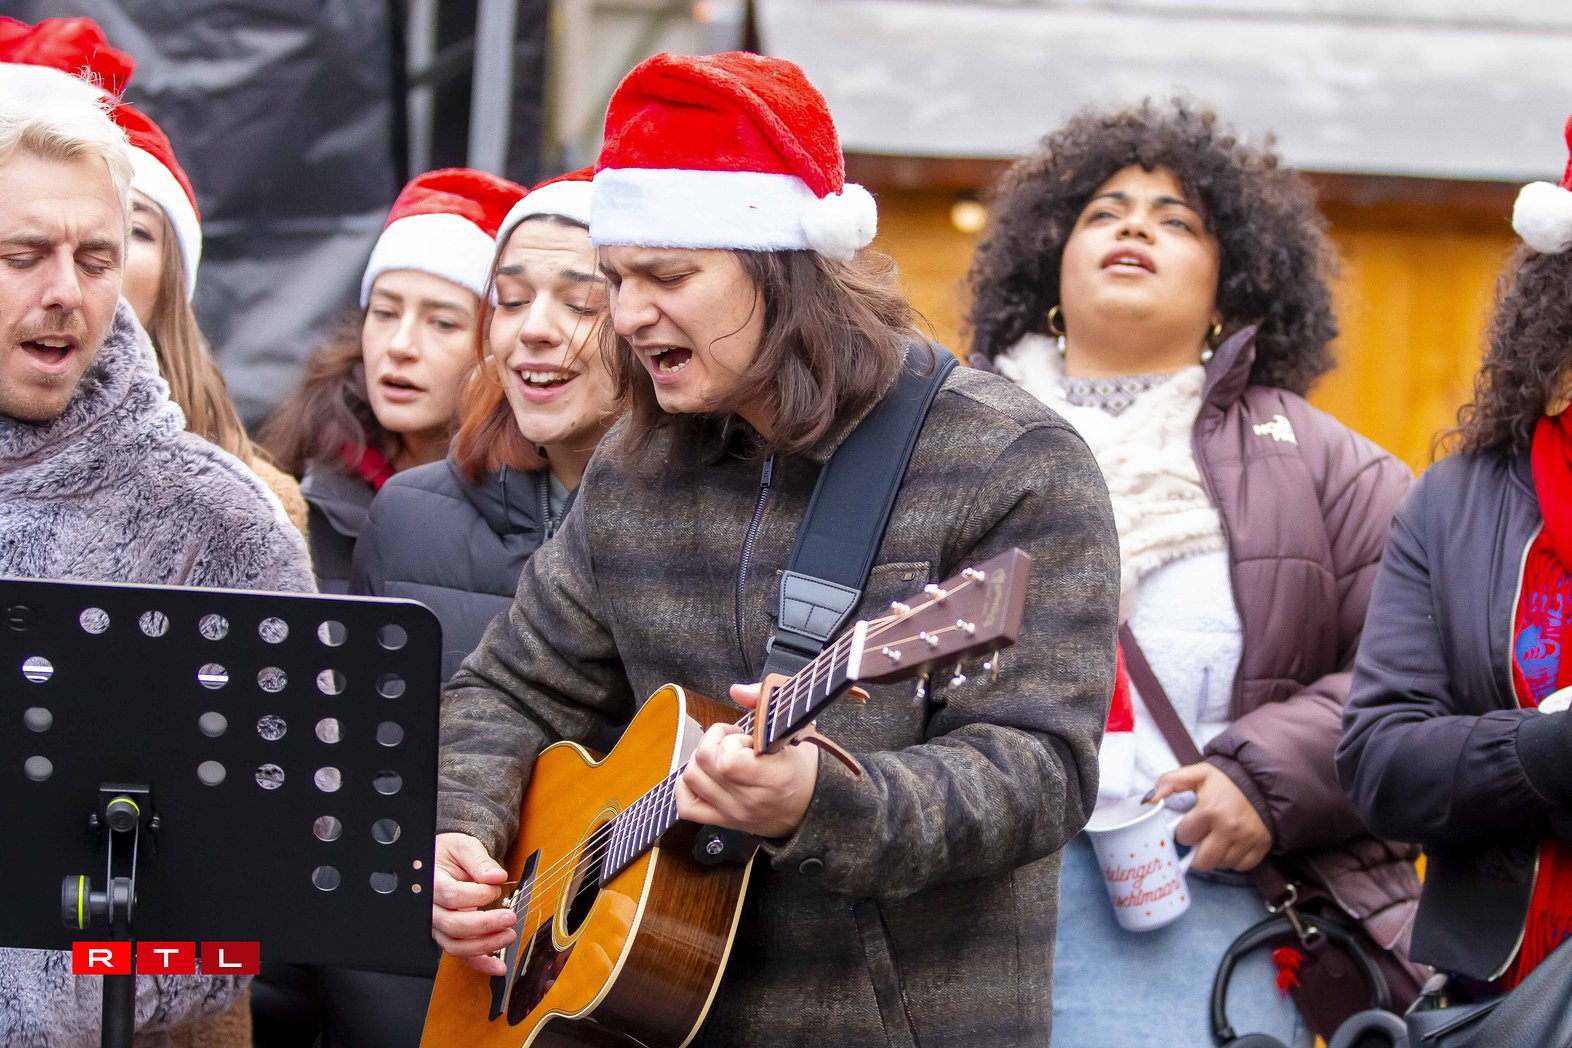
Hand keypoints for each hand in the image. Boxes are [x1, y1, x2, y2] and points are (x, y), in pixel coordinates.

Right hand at [431, 832, 516, 975]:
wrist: (443, 862)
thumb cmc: (451, 854)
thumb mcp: (464, 847)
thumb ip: (480, 861)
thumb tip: (497, 877)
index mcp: (432, 884)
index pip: (452, 896)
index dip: (478, 895)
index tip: (496, 888)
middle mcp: (432, 910)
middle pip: (454, 925)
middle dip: (485, 925)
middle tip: (510, 917)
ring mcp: (439, 926)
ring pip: (456, 945)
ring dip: (485, 945)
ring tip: (508, 936)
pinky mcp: (450, 936)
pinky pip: (462, 955)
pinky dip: (480, 963)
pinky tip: (498, 965)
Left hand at [674, 682, 819, 838]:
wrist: (810, 808)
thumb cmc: (802, 768)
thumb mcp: (795, 729)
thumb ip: (766, 702)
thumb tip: (737, 690)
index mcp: (773, 778)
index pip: (728, 762)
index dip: (730, 741)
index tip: (745, 738)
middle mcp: (750, 799)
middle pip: (704, 763)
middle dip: (715, 742)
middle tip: (734, 743)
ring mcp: (734, 812)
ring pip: (691, 778)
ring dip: (702, 760)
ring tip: (723, 757)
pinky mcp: (723, 820)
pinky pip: (687, 805)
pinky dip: (687, 786)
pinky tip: (706, 775)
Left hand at [1149, 762, 1271, 872]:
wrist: (1262, 779)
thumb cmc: (1226, 779)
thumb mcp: (1197, 774)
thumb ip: (1169, 782)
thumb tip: (1148, 799)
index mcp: (1210, 810)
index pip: (1184, 837)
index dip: (1184, 831)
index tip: (1190, 823)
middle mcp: (1230, 828)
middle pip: (1202, 861)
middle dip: (1196, 852)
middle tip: (1200, 838)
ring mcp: (1247, 839)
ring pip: (1221, 865)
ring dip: (1215, 856)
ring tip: (1216, 839)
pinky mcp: (1261, 846)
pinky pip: (1241, 866)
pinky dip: (1233, 860)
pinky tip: (1231, 844)